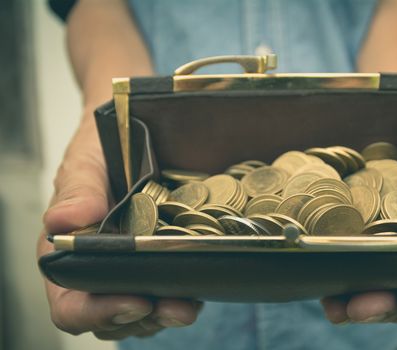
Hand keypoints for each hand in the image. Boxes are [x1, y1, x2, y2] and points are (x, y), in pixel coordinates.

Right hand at [38, 117, 201, 339]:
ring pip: (142, 315)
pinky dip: (182, 298)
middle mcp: (96, 271)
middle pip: (112, 318)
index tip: (135, 300)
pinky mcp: (159, 265)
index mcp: (67, 254)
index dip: (97, 312)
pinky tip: (199, 289)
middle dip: (143, 318)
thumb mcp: (88, 161)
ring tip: (189, 304)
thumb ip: (77, 190)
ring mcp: (130, 271)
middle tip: (176, 307)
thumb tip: (61, 223)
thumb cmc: (104, 147)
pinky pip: (167, 296)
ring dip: (166, 315)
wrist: (137, 133)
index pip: (70, 304)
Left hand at [321, 186, 396, 324]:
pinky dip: (340, 306)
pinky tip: (331, 303)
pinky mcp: (361, 286)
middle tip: (365, 306)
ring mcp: (390, 288)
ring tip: (346, 307)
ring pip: (380, 308)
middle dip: (387, 309)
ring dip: (362, 309)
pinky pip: (350, 303)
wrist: (387, 188)